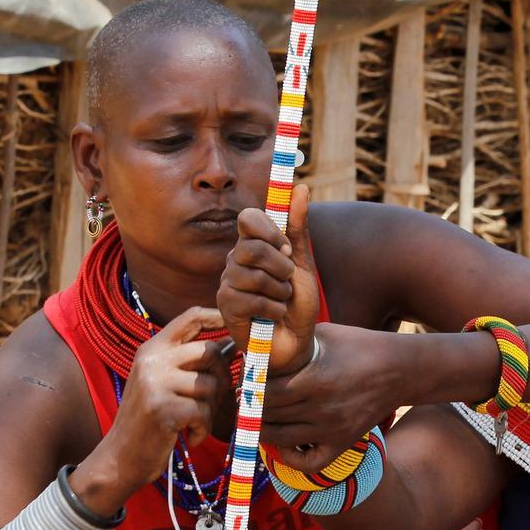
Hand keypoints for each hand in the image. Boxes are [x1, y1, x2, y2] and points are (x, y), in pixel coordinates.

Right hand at [81, 307, 232, 504]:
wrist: (120, 458)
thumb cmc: (149, 421)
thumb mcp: (163, 383)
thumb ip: (190, 362)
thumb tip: (232, 345)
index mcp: (151, 349)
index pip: (190, 317)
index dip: (217, 316)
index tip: (236, 329)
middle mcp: (151, 360)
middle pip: (210, 351)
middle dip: (223, 377)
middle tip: (213, 401)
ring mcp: (155, 383)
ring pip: (210, 386)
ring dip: (210, 411)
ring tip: (193, 423)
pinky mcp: (162, 409)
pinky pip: (203, 412)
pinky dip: (202, 429)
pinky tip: (188, 437)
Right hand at [216, 183, 318, 373]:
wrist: (296, 342)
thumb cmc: (297, 305)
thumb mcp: (303, 264)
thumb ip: (298, 228)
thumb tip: (300, 187)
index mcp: (253, 246)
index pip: (250, 219)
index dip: (271, 231)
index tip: (287, 248)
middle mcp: (236, 261)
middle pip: (252, 246)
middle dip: (281, 266)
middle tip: (287, 281)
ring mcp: (228, 283)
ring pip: (253, 273)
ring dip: (280, 290)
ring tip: (281, 301)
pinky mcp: (226, 306)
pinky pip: (252, 298)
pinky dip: (273, 308)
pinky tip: (273, 316)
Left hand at [261, 323, 402, 472]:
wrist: (401, 370)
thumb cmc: (361, 345)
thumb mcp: (325, 334)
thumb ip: (293, 343)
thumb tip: (261, 346)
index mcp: (316, 380)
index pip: (266, 393)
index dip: (249, 388)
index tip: (246, 380)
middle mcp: (322, 409)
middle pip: (269, 416)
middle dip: (252, 407)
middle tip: (246, 398)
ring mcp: (333, 429)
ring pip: (281, 440)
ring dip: (263, 429)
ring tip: (258, 417)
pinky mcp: (343, 442)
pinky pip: (308, 463)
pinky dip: (290, 457)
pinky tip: (285, 442)